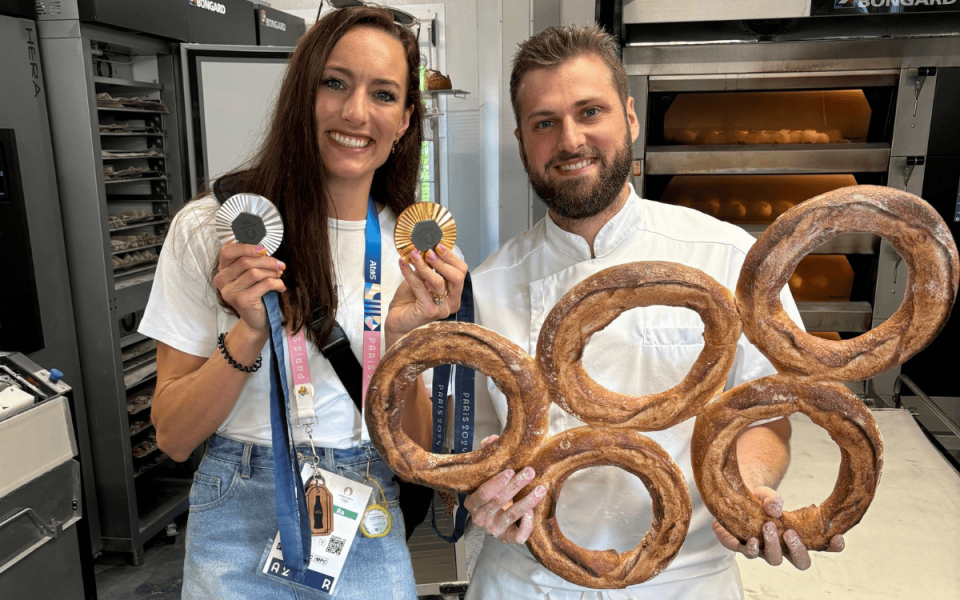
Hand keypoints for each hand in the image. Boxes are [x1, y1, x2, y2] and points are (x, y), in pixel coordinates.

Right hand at [213, 242, 286, 332]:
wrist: (256, 319)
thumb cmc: (255, 293)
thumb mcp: (249, 274)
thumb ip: (252, 260)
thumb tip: (264, 249)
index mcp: (222, 269)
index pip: (227, 251)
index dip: (246, 247)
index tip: (264, 250)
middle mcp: (222, 280)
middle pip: (245, 261)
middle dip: (267, 261)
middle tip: (280, 265)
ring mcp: (230, 291)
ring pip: (255, 273)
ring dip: (272, 272)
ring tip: (279, 275)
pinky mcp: (242, 300)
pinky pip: (265, 284)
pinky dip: (276, 283)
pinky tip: (280, 287)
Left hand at [385, 244, 467, 345]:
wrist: (397, 322)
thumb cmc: (409, 303)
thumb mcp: (420, 281)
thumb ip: (427, 269)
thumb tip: (425, 250)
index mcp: (453, 294)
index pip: (461, 272)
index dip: (451, 257)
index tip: (438, 246)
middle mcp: (451, 302)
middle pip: (457, 277)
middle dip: (442, 261)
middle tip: (428, 251)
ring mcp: (442, 308)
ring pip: (438, 281)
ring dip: (424, 265)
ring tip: (413, 255)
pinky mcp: (429, 311)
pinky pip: (420, 287)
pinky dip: (410, 273)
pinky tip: (403, 264)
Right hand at [462, 435, 546, 543]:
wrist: (494, 519)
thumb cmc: (492, 493)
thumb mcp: (486, 475)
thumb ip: (488, 455)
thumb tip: (493, 438)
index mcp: (472, 503)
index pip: (483, 493)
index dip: (496, 482)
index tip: (510, 470)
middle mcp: (480, 519)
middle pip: (498, 501)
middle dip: (516, 486)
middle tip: (529, 472)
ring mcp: (494, 530)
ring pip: (511, 515)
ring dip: (527, 501)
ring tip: (540, 489)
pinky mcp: (507, 538)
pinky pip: (518, 535)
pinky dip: (526, 524)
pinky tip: (532, 512)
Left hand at [712, 486, 844, 569]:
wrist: (737, 501)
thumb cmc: (760, 501)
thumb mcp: (767, 494)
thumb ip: (772, 499)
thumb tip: (775, 507)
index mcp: (800, 536)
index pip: (822, 546)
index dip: (833, 546)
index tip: (837, 537)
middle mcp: (786, 548)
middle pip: (801, 562)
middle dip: (798, 550)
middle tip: (790, 533)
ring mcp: (766, 550)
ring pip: (775, 559)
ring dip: (773, 545)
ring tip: (768, 527)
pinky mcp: (746, 548)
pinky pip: (750, 555)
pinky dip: (752, 550)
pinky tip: (752, 540)